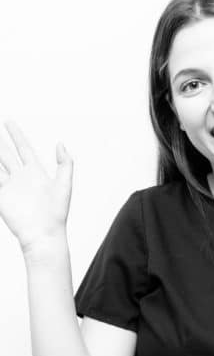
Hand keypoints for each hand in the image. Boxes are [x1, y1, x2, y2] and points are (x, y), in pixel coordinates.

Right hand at [0, 121, 72, 251]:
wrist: (44, 234)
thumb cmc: (57, 213)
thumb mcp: (64, 184)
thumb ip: (64, 163)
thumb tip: (60, 144)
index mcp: (36, 173)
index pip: (24, 149)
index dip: (16, 135)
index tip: (8, 122)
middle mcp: (21, 177)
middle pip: (6, 154)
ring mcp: (10, 187)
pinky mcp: (2, 197)